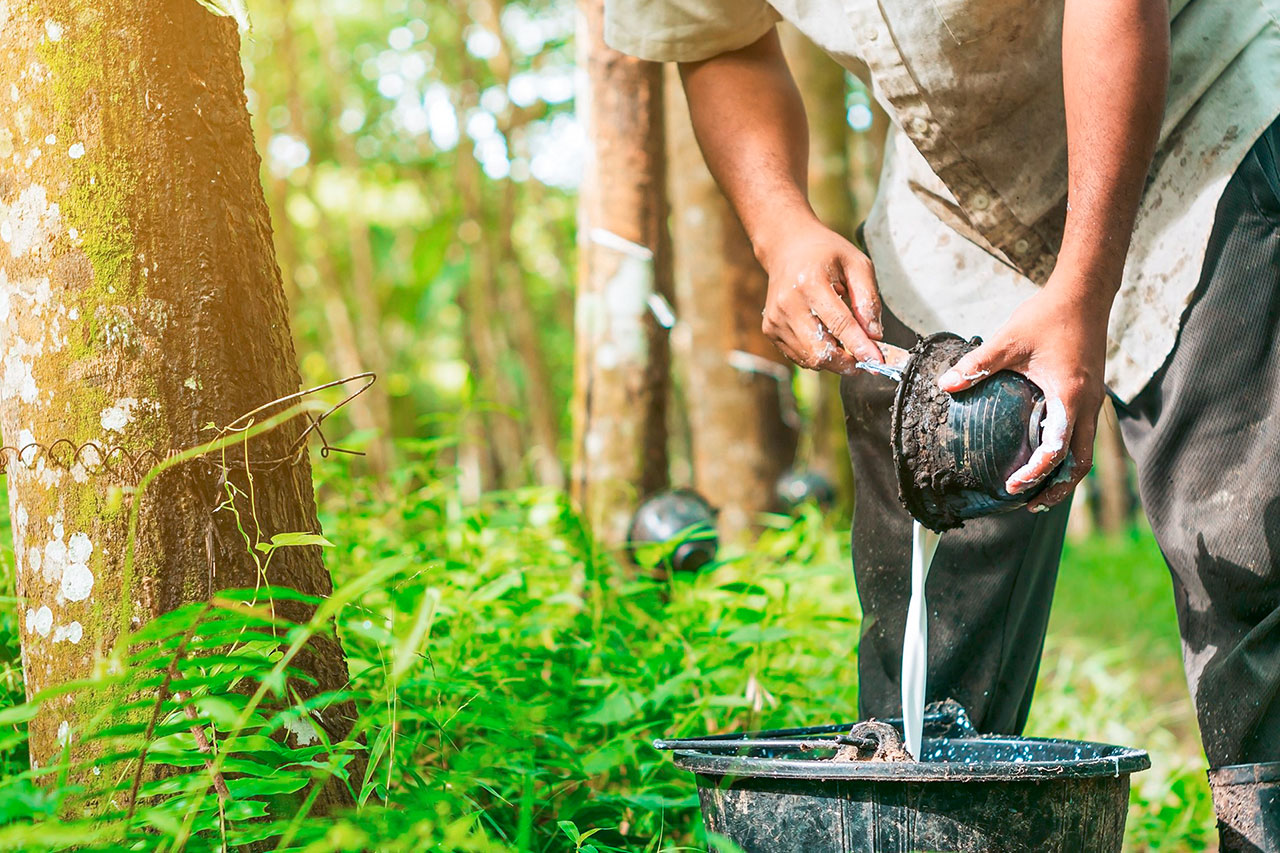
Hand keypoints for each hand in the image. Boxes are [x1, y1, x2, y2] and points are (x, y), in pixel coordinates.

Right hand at [757, 219, 882, 372]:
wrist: (786, 247)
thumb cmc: (825, 254)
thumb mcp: (857, 264)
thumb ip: (868, 299)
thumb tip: (874, 335)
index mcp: (810, 283)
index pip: (839, 325)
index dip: (861, 347)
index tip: (877, 362)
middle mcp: (788, 304)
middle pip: (820, 351)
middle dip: (847, 363)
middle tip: (865, 360)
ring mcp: (776, 319)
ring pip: (810, 359)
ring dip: (833, 360)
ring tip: (845, 342)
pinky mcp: (770, 329)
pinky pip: (799, 356)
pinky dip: (818, 355)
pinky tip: (826, 338)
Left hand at [936, 278, 1110, 509]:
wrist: (1085, 293)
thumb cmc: (1048, 316)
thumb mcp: (1008, 340)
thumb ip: (977, 365)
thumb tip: (944, 385)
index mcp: (1070, 396)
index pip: (1057, 450)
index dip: (1036, 474)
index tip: (1013, 487)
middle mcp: (1088, 404)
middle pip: (1081, 462)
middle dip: (1058, 488)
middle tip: (1030, 505)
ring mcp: (1093, 400)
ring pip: (1085, 450)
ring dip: (1065, 474)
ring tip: (1040, 492)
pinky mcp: (1090, 393)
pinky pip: (1082, 433)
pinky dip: (1068, 452)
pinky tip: (1044, 453)